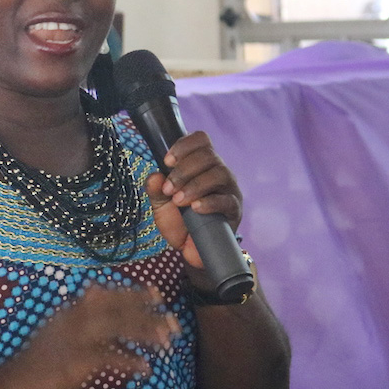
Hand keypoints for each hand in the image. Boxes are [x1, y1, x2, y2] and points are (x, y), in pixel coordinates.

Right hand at [0, 284, 179, 388]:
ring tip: (165, 340)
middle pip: (117, 307)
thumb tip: (97, 289)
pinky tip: (145, 368)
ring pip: (118, 326)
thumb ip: (78, 312)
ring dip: (145, 332)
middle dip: (147, 311)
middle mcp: (74, 318)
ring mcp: (76, 338)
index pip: (107, 295)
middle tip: (170, 317)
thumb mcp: (56, 329)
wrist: (11, 383)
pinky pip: (111, 357)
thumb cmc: (35, 362)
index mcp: (70, 312)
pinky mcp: (77, 360)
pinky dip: (130, 361)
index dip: (133, 294)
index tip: (154, 294)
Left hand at [145, 131, 242, 269]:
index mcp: (202, 164)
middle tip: (168, 189)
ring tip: (178, 201)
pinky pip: (227, 200)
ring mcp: (230, 189)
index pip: (201, 139)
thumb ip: (156, 189)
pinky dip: (209, 202)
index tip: (166, 161)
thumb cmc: (179, 220)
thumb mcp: (161, 203)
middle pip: (208, 155)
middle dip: (183, 170)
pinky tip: (195, 208)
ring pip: (219, 174)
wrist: (191, 249)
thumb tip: (154, 176)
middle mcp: (219, 171)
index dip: (184, 145)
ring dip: (194, 185)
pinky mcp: (235, 210)